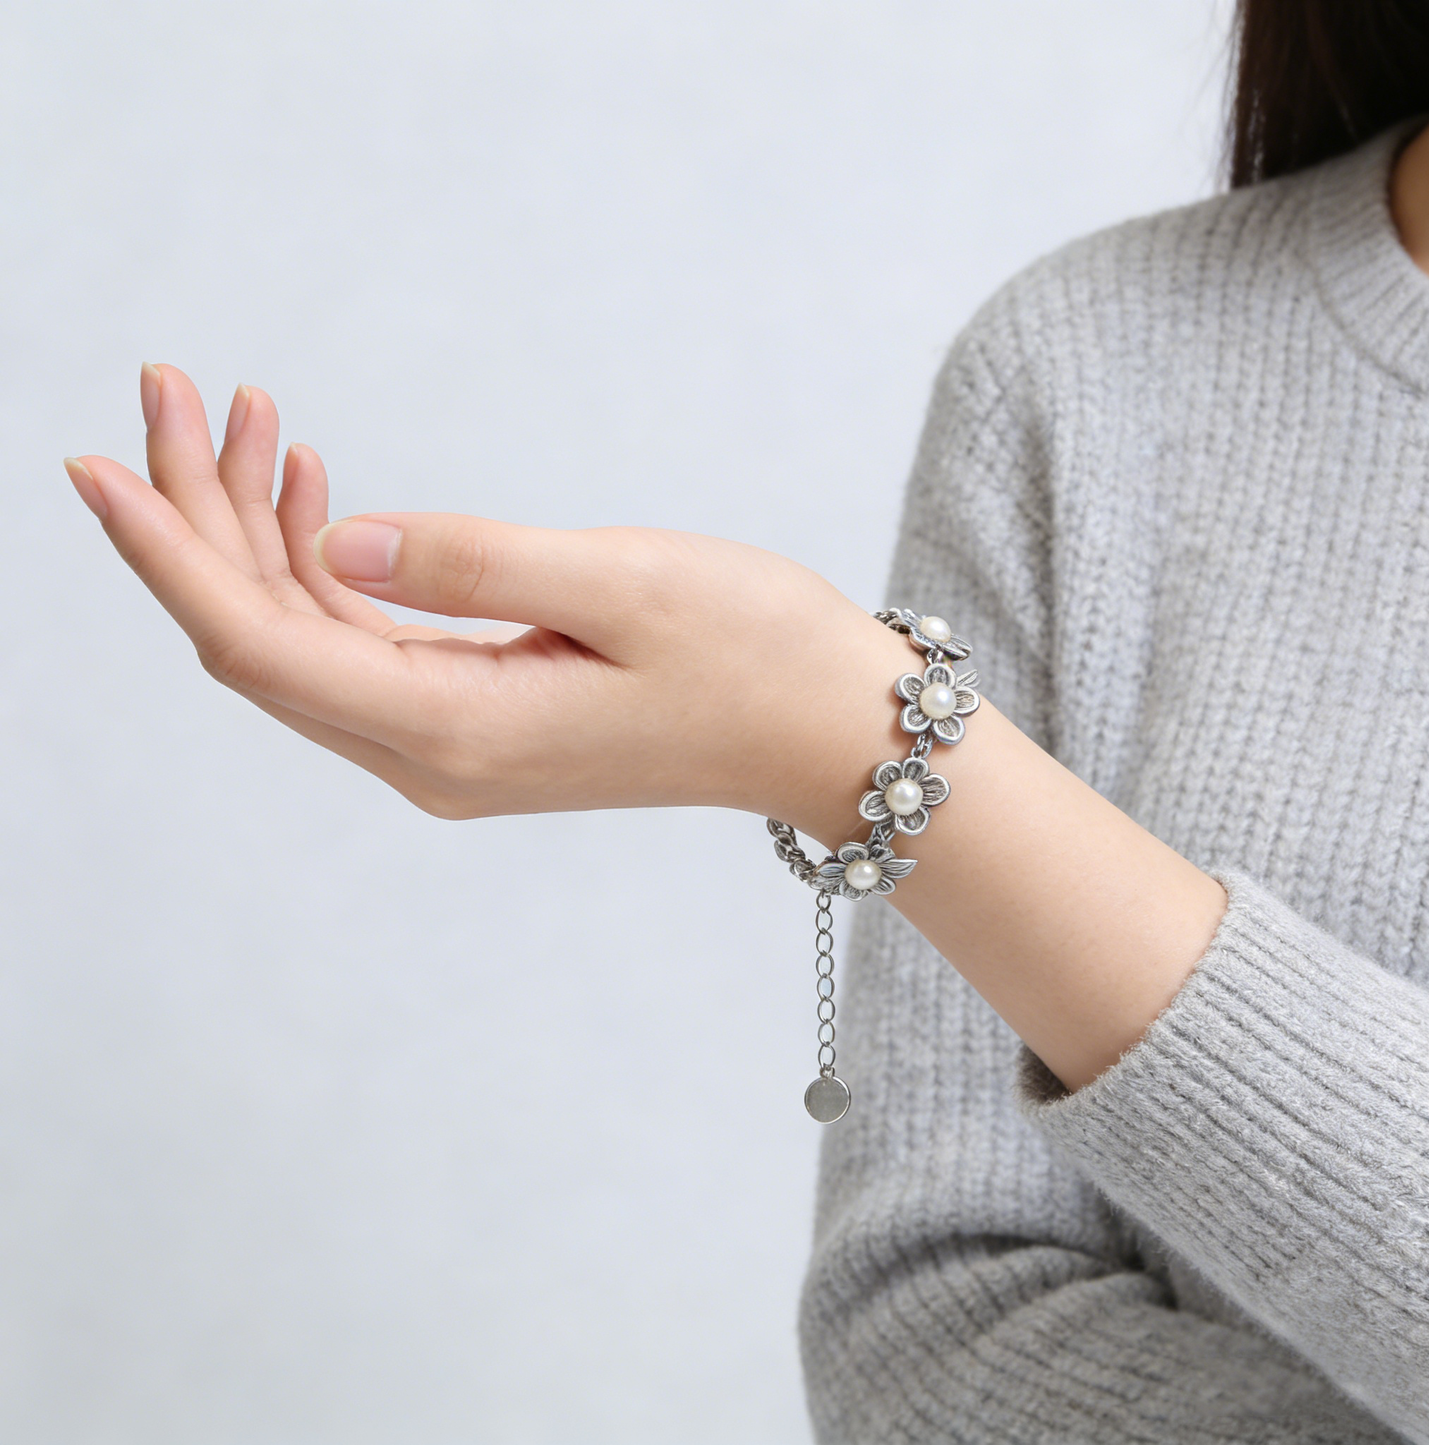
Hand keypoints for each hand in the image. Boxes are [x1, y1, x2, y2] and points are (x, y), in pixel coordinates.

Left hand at [64, 364, 900, 837]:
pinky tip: (316, 496)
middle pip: (265, 641)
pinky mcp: (479, 723)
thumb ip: (469, 564)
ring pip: (306, 641)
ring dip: (260, 536)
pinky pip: (361, 648)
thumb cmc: (754, 655)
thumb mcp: (622, 585)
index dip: (168, 555)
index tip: (98, 461)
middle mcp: (434, 757)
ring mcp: (452, 747)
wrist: (825, 730)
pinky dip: (322, 571)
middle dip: (202, 520)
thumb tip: (333, 541)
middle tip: (177, 391)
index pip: (260, 644)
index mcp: (457, 730)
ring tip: (249, 419)